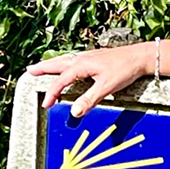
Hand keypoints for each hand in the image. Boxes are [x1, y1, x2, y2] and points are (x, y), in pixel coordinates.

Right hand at [26, 43, 153, 117]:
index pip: (61, 81)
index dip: (52, 93)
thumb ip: (89, 100)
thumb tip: (74, 112)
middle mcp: (82, 58)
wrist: (140, 57)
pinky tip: (66, 66)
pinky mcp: (94, 57)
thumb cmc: (124, 70)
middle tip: (29, 71)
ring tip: (42, 67)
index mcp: (82, 65)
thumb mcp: (106, 88)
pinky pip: (72, 60)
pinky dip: (63, 63)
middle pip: (57, 64)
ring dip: (52, 64)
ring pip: (64, 60)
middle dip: (43, 68)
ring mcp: (88, 56)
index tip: (45, 105)